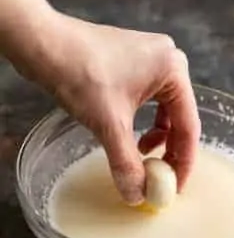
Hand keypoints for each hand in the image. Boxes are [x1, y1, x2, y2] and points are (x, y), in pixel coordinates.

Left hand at [24, 13, 200, 204]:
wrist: (40, 43)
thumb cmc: (78, 71)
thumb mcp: (109, 125)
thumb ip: (127, 164)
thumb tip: (138, 195)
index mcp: (173, 70)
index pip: (189, 126)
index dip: (183, 162)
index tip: (175, 188)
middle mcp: (167, 60)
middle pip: (180, 119)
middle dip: (170, 150)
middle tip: (160, 178)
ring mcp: (149, 60)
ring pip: (164, 112)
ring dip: (156, 138)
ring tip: (141, 155)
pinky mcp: (131, 64)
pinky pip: (148, 103)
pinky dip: (142, 123)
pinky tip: (129, 136)